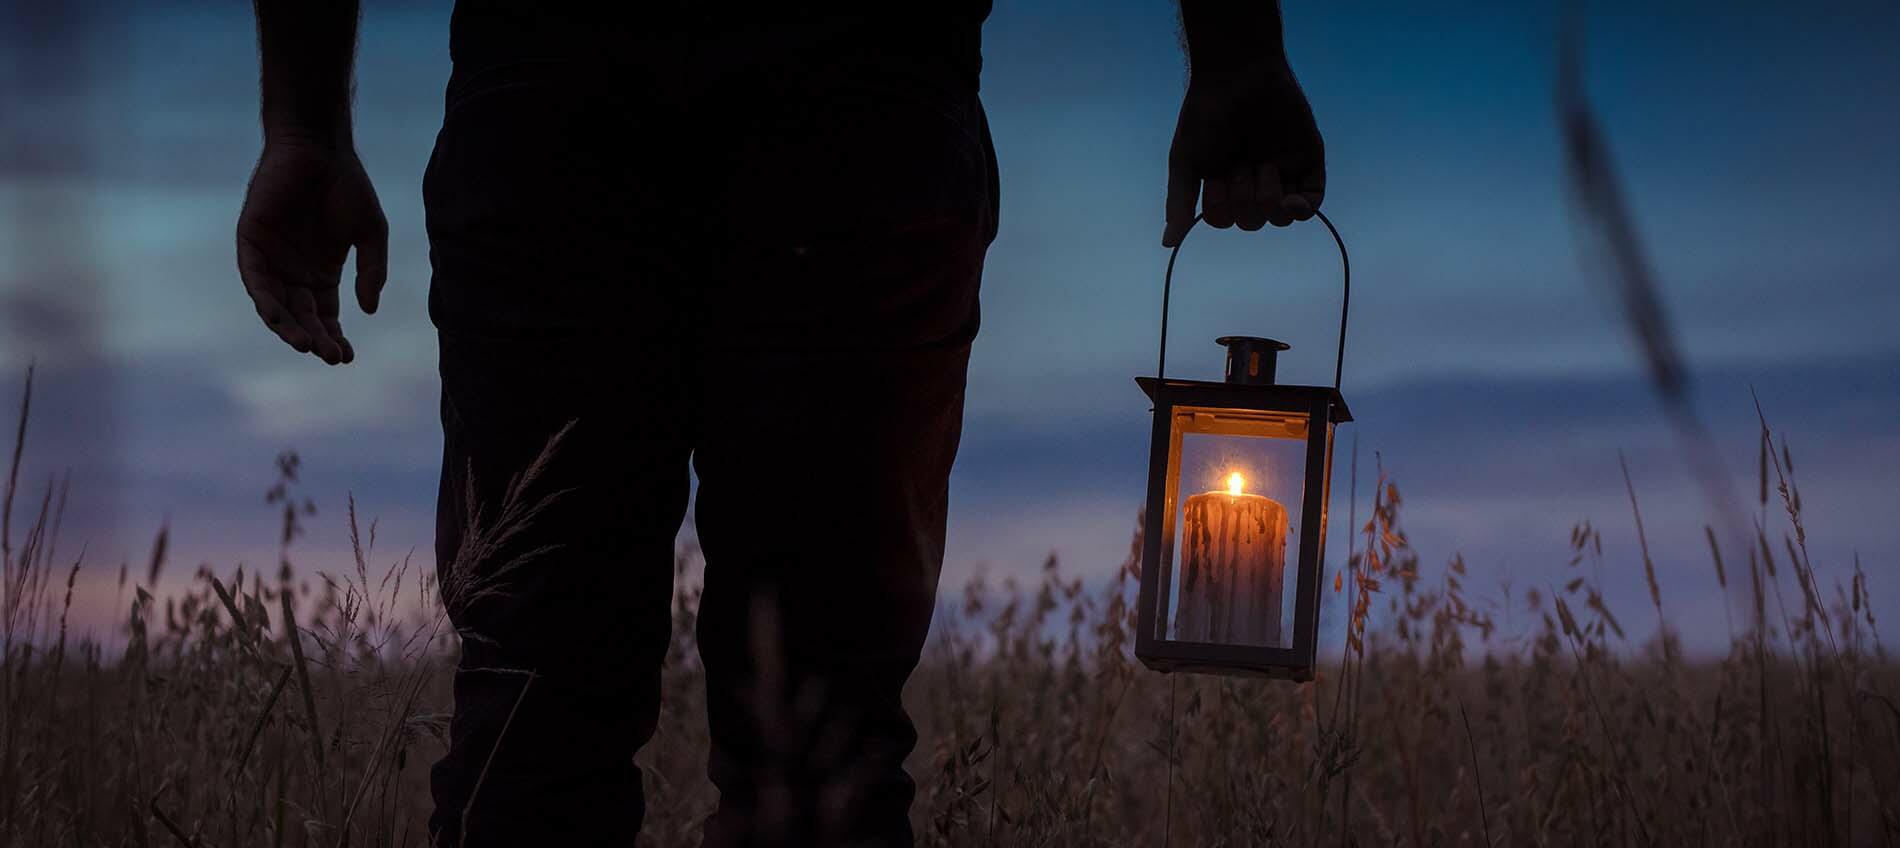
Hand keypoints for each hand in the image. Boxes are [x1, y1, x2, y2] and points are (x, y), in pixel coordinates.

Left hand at [236, 139, 387, 364]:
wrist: (320, 147)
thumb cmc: (348, 185)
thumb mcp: (371, 234)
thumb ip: (371, 271)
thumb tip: (368, 310)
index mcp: (322, 273)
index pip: (325, 316)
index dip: (334, 338)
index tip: (346, 357)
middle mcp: (295, 271)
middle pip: (302, 316)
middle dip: (315, 337)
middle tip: (329, 355)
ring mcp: (272, 258)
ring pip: (276, 304)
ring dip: (288, 327)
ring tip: (305, 345)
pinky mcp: (252, 242)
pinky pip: (254, 279)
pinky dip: (265, 300)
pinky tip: (278, 318)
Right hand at [1163, 62, 1324, 246]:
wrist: (1239, 75)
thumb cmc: (1206, 115)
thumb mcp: (1186, 162)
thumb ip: (1179, 203)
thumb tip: (1170, 243)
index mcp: (1224, 182)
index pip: (1225, 219)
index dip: (1220, 207)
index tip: (1215, 176)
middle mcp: (1253, 180)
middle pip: (1253, 222)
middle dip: (1243, 200)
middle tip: (1240, 165)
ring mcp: (1283, 172)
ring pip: (1280, 218)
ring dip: (1268, 200)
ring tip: (1264, 167)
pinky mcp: (1308, 162)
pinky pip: (1312, 202)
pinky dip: (1302, 209)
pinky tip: (1291, 200)